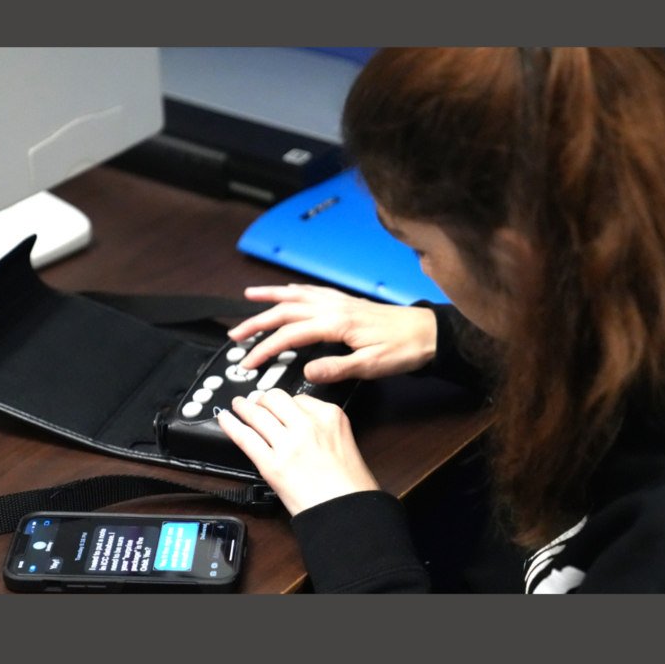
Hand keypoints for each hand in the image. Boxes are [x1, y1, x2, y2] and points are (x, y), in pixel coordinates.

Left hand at [216, 388, 378, 515]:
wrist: (346, 512)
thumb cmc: (351, 485)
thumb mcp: (345, 440)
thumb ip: (323, 426)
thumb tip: (299, 423)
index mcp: (330, 416)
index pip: (300, 397)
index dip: (286, 403)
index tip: (280, 407)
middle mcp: (308, 425)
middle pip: (275, 398)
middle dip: (263, 399)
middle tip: (257, 403)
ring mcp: (287, 444)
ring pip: (257, 414)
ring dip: (243, 406)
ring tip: (237, 405)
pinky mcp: (271, 464)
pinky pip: (245, 438)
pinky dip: (231, 425)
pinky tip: (224, 418)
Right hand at [228, 284, 436, 382]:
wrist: (429, 333)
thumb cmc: (404, 349)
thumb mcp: (371, 366)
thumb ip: (337, 369)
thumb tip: (306, 372)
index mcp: (336, 323)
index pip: (290, 335)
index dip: (265, 349)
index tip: (249, 362)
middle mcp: (334, 307)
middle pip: (285, 311)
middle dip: (256, 322)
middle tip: (235, 335)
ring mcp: (340, 302)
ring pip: (296, 296)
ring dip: (270, 298)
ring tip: (248, 298)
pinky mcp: (348, 302)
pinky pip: (313, 291)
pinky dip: (294, 291)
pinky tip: (288, 292)